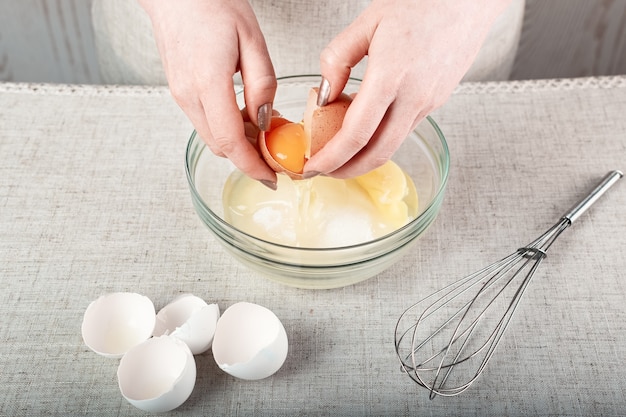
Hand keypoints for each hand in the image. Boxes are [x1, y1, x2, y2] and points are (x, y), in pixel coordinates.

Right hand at [139, 0, 277, 187]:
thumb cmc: (213, 4)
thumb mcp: (252, 39)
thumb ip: (262, 84)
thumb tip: (266, 120)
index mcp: (208, 82)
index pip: (230, 140)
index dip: (252, 165)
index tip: (271, 178)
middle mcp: (188, 94)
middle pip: (220, 145)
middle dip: (249, 158)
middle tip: (277, 154)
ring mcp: (180, 94)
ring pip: (212, 136)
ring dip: (238, 143)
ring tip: (265, 131)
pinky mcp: (179, 90)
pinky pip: (205, 121)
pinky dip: (227, 128)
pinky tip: (246, 115)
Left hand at [305, 0, 510, 177]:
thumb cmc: (422, 2)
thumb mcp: (368, 22)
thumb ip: (338, 58)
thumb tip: (324, 93)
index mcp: (391, 76)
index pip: (356, 135)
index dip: (331, 158)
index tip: (312, 167)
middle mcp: (414, 97)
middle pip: (377, 154)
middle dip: (346, 170)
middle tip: (323, 172)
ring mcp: (429, 102)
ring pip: (393, 145)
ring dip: (364, 158)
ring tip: (340, 153)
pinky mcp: (437, 101)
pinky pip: (405, 129)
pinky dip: (381, 139)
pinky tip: (367, 128)